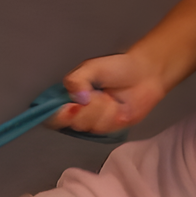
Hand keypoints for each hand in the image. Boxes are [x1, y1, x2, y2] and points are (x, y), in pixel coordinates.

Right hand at [48, 51, 175, 134]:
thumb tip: (77, 99)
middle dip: (87, 108)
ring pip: (88, 125)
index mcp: (66, 98)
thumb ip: (76, 80)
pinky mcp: (108, 128)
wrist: (145, 73)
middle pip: (70, 123)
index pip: (50, 116)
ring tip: (110, 97)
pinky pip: (103, 128)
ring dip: (101, 109)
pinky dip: (112, 114)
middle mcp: (76, 113)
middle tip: (97, 94)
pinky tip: (118, 105)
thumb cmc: (117, 68)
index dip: (58, 116)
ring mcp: (92, 122)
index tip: (72, 106)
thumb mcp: (90, 67)